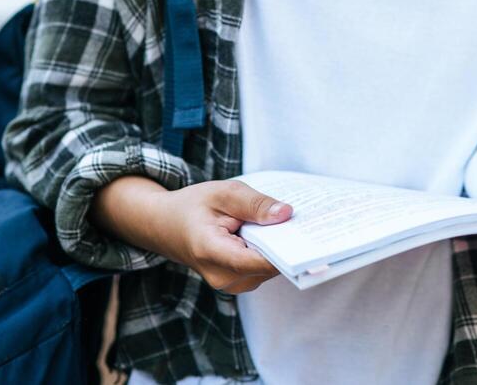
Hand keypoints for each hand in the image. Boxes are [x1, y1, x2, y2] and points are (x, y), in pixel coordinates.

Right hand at [133, 178, 292, 292]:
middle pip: (267, 265)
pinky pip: (263, 268)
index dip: (284, 254)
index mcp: (212, 252)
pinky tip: (271, 232)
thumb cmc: (193, 207)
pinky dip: (269, 251)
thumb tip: (286, 214)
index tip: (310, 242)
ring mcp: (230, 284)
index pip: (256, 261)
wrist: (166, 227)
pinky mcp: (238, 283)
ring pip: (268, 268)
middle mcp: (223, 277)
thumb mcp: (222, 193)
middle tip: (305, 220)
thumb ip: (254, 204)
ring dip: (277, 247)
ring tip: (283, 222)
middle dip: (285, 244)